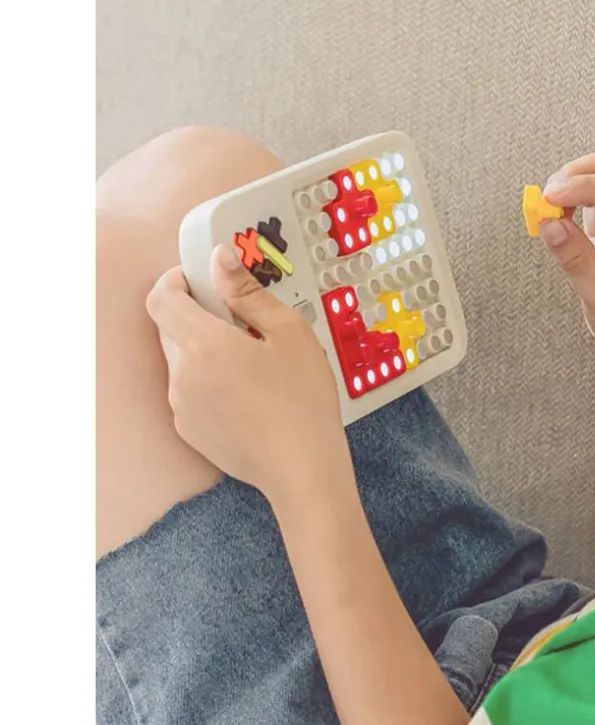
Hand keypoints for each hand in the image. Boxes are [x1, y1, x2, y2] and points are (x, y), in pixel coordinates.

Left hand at [146, 244, 347, 502]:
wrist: (302, 468)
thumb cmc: (303, 397)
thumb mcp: (290, 332)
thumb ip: (247, 292)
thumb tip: (219, 257)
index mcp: (202, 343)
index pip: (160, 299)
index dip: (174, 282)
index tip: (200, 281)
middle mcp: (180, 374)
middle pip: (170, 329)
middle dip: (196, 317)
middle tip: (241, 324)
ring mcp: (181, 406)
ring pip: (181, 363)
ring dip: (204, 353)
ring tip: (251, 367)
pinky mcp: (189, 431)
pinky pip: (189, 394)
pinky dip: (209, 385)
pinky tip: (247, 397)